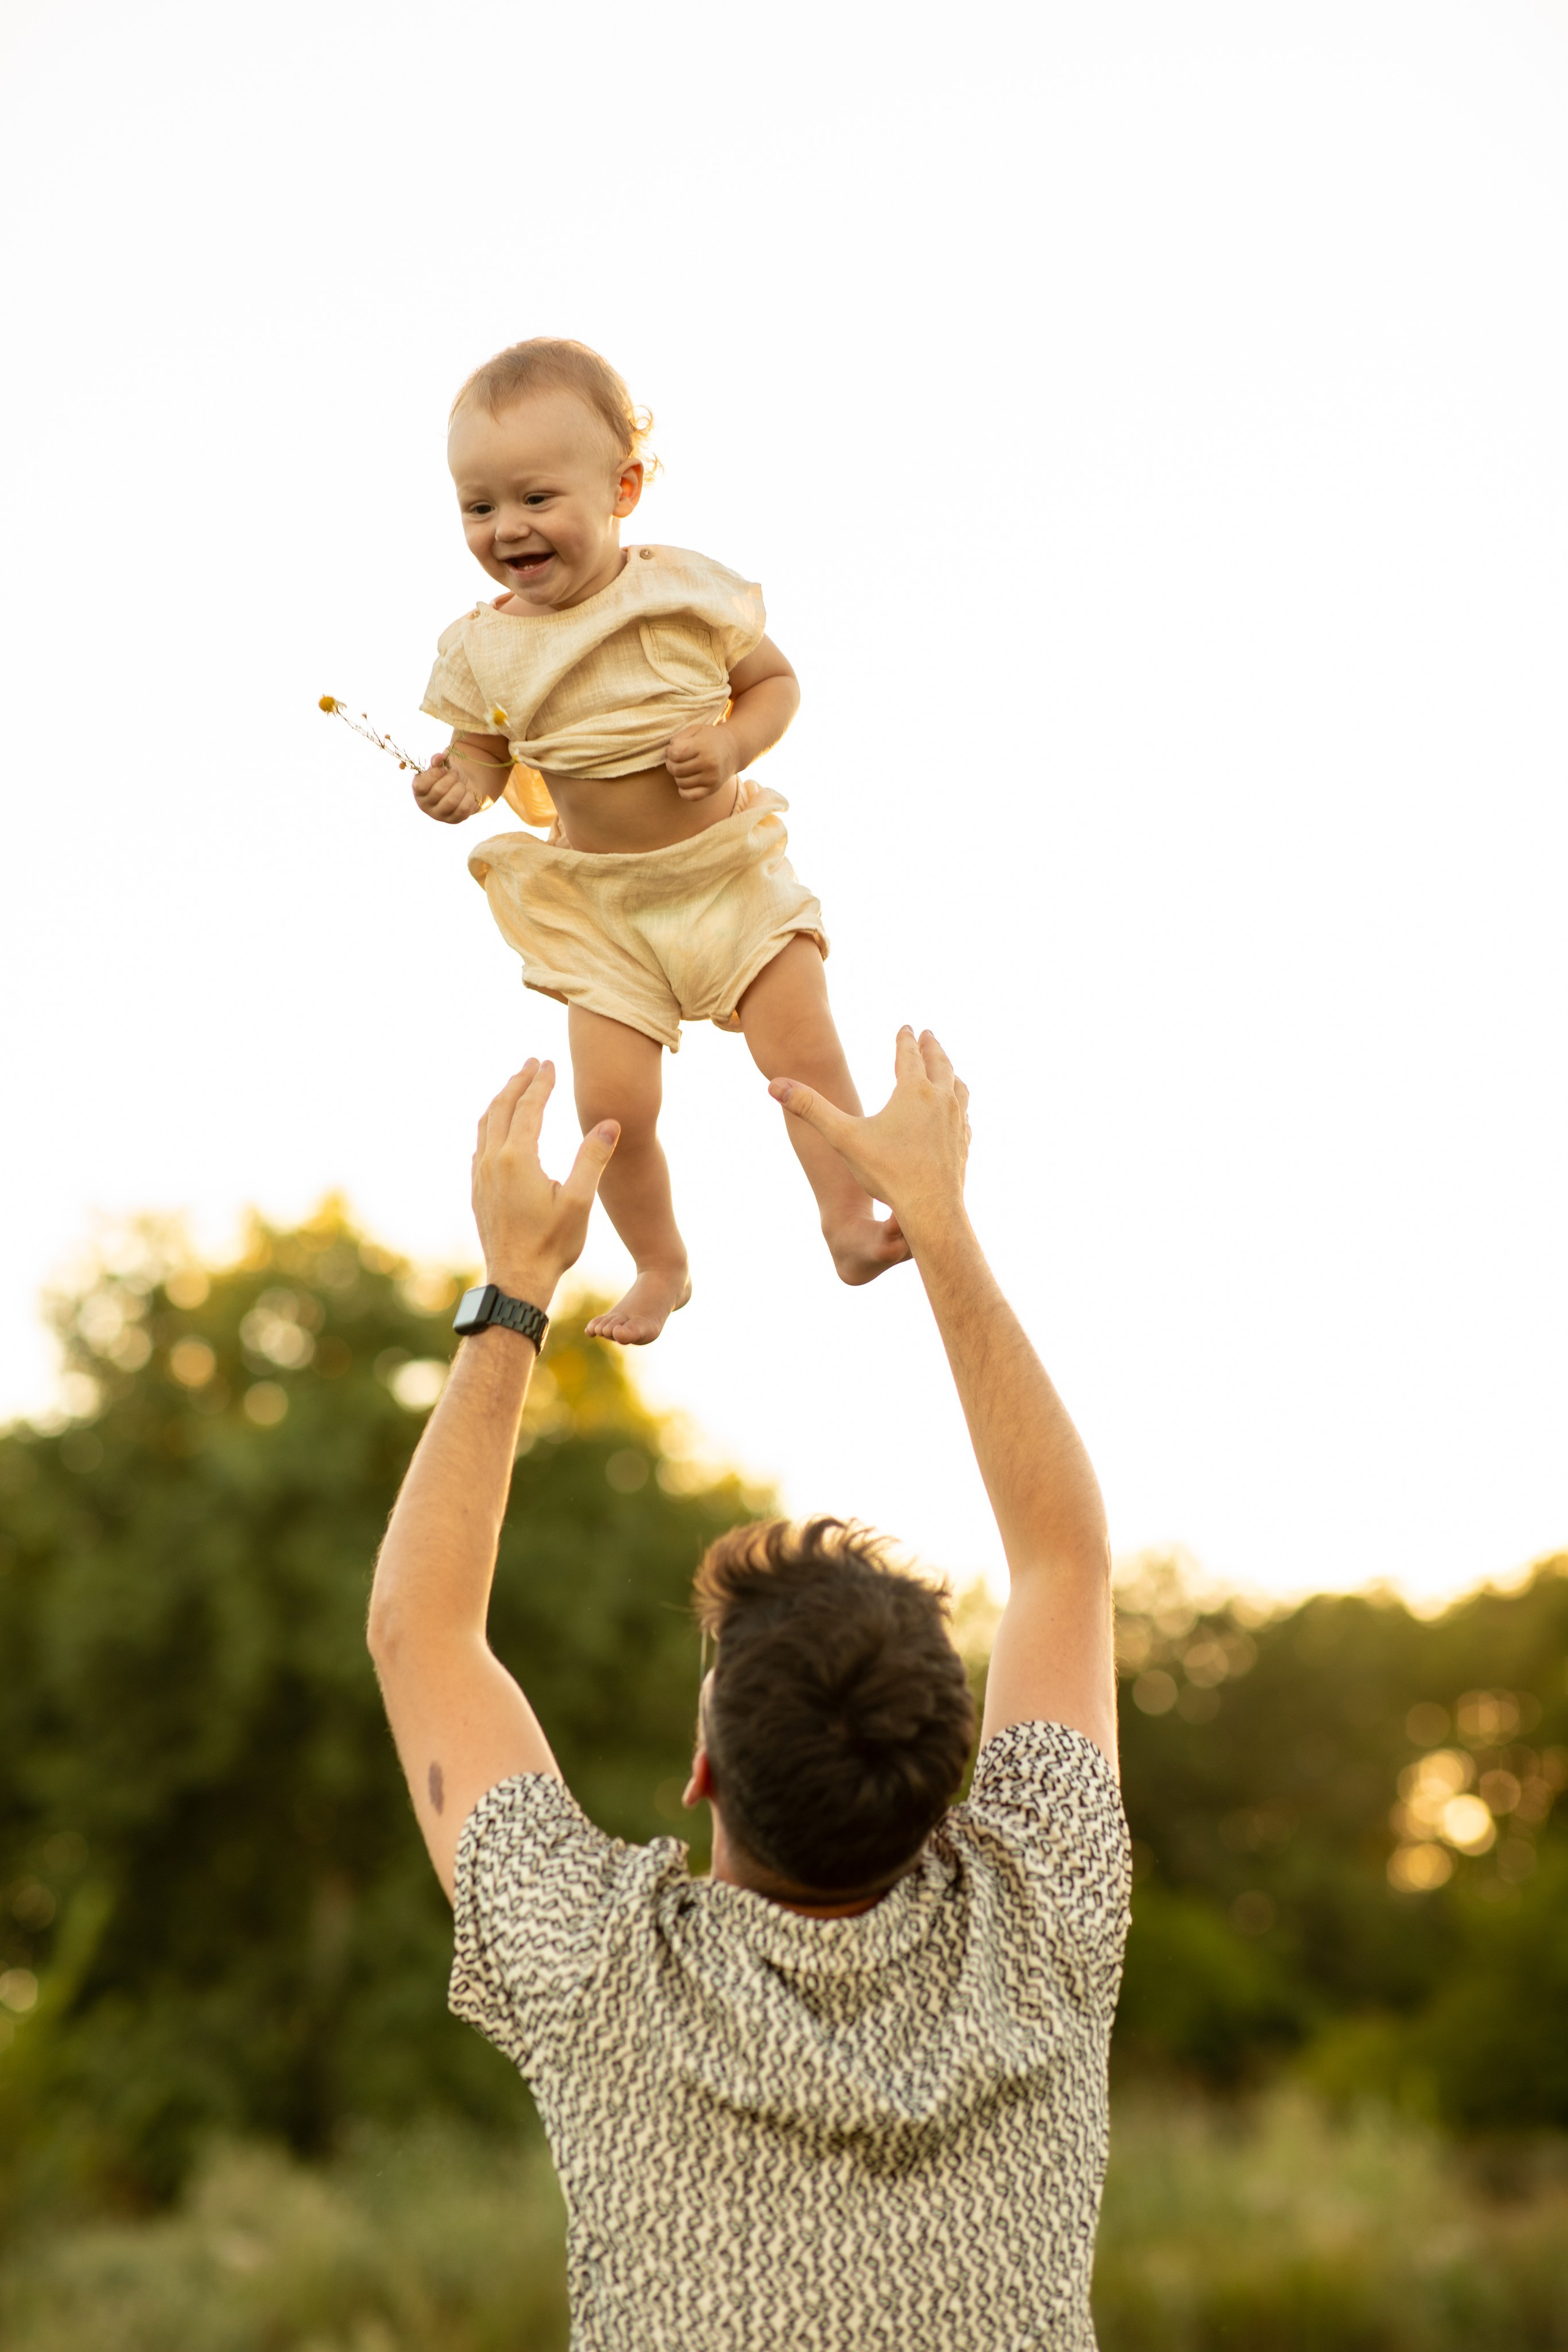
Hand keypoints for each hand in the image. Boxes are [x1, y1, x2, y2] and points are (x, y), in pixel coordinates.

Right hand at [413, 752, 486, 824]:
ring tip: (461, 785)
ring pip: (451, 802)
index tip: (444, 769)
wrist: (463, 787)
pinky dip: (469, 798)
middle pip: (439, 791)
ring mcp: (439, 815)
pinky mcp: (453, 821)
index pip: (421, 786)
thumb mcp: (442, 766)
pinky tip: (468, 794)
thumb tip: (439, 757)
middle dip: (451, 779)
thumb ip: (437, 760)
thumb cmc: (448, 775)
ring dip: (460, 788)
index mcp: (418, 790)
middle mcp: (424, 805)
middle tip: (455, 775)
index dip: (435, 775)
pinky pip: (463, 809)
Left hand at [471, 1061, 618, 1307]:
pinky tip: (498, 1129)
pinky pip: (480, 1145)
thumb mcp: (579, 1202)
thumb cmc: (552, 1244)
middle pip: (502, 1107)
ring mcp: (481, 1176)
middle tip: (532, 1063)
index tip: (550, 1062)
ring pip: (486, 1124)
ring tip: (514, 1086)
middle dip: (518, 1081)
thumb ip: (592, 1159)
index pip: (530, 1106)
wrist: (516, 1281)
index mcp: (517, 1158)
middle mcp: (493, 1161)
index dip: (541, 1082)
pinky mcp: (478, 1190)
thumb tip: (609, 1123)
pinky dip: (490, 1124)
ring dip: (501, 1100)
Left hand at [665, 721, 739, 800]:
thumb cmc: (709, 739)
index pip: (675, 754)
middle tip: (677, 760)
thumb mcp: (695, 730)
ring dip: (677, 776)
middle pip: (676, 769)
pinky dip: (683, 791)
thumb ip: (679, 738)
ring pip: (680, 783)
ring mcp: (711, 778)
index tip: (674, 750)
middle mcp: (709, 763)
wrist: (734, 750)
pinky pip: (689, 796)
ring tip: (684, 768)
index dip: (669, 752)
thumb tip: (669, 753)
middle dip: (671, 764)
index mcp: (703, 746)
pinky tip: (686, 782)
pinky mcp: (712, 789)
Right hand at [769, 1027, 970, 1247]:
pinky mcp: (964, 1143)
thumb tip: (775, 1085)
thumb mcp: (843, 1138)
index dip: (905, 1038)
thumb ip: (810, 1109)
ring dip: (950, 1071)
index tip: (907, 1026)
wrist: (931, 1209)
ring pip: (958, 1086)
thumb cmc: (887, 1173)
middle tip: (928, 1035)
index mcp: (914, 1091)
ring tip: (946, 1068)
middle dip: (931, 1047)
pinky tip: (955, 1112)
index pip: (909, 1054)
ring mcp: (957, 1121)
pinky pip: (964, 1115)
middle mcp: (941, 1100)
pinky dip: (959, 1104)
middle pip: (940, 1063)